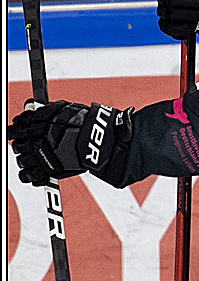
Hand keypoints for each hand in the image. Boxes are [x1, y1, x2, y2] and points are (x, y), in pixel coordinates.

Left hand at [8, 100, 130, 185]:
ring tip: (35, 159)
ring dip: (26, 160)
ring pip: (21, 161)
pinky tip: (35, 172)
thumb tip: (29, 104)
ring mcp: (39, 156)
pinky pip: (28, 176)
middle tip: (30, 146)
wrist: (99, 140)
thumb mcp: (64, 108)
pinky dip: (29, 175)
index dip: (18, 129)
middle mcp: (35, 139)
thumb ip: (45, 109)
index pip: (17, 125)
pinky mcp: (46, 171)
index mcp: (37, 122)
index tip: (20, 131)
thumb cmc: (86, 123)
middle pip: (17, 144)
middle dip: (22, 145)